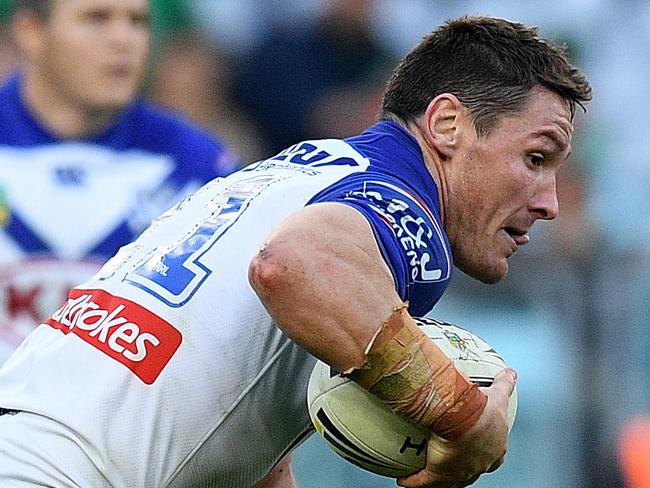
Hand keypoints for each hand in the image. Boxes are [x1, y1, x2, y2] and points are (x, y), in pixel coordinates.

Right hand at [396, 368, 516, 487]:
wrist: (466, 420)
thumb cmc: (482, 411)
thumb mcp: (496, 395)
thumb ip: (504, 384)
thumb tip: (510, 373)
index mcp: (494, 447)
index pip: (493, 454)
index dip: (487, 451)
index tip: (480, 446)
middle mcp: (480, 464)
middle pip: (472, 469)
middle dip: (464, 466)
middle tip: (453, 459)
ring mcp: (461, 472)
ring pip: (450, 479)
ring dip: (440, 477)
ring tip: (428, 471)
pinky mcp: (440, 474)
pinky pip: (425, 481)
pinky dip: (413, 481)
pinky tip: (403, 480)